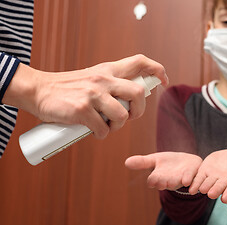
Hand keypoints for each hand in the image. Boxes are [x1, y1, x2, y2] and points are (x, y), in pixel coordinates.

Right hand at [4, 54, 167, 138]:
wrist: (38, 90)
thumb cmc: (67, 87)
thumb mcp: (92, 78)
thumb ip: (111, 84)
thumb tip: (129, 102)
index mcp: (108, 70)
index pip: (140, 62)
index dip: (157, 70)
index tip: (163, 80)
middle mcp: (103, 80)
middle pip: (137, 93)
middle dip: (139, 110)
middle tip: (130, 116)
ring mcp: (93, 94)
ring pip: (122, 116)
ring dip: (117, 127)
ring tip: (107, 126)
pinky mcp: (82, 109)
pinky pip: (103, 129)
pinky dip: (101, 135)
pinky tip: (94, 131)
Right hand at [125, 152, 201, 190]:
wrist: (186, 162)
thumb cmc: (168, 163)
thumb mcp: (154, 160)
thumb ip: (142, 162)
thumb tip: (126, 162)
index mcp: (159, 177)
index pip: (154, 181)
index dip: (153, 181)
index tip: (151, 181)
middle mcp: (170, 180)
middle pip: (165, 182)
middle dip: (164, 182)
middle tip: (163, 182)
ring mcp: (182, 178)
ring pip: (178, 182)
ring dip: (177, 182)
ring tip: (175, 181)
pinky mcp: (194, 174)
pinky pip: (192, 179)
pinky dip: (190, 179)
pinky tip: (188, 181)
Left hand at [189, 149, 226, 203]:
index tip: (226, 199)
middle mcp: (223, 183)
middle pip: (219, 188)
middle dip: (215, 190)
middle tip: (211, 194)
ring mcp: (213, 179)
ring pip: (207, 185)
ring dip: (204, 187)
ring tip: (201, 190)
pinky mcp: (204, 173)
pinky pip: (198, 179)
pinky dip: (194, 184)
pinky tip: (190, 188)